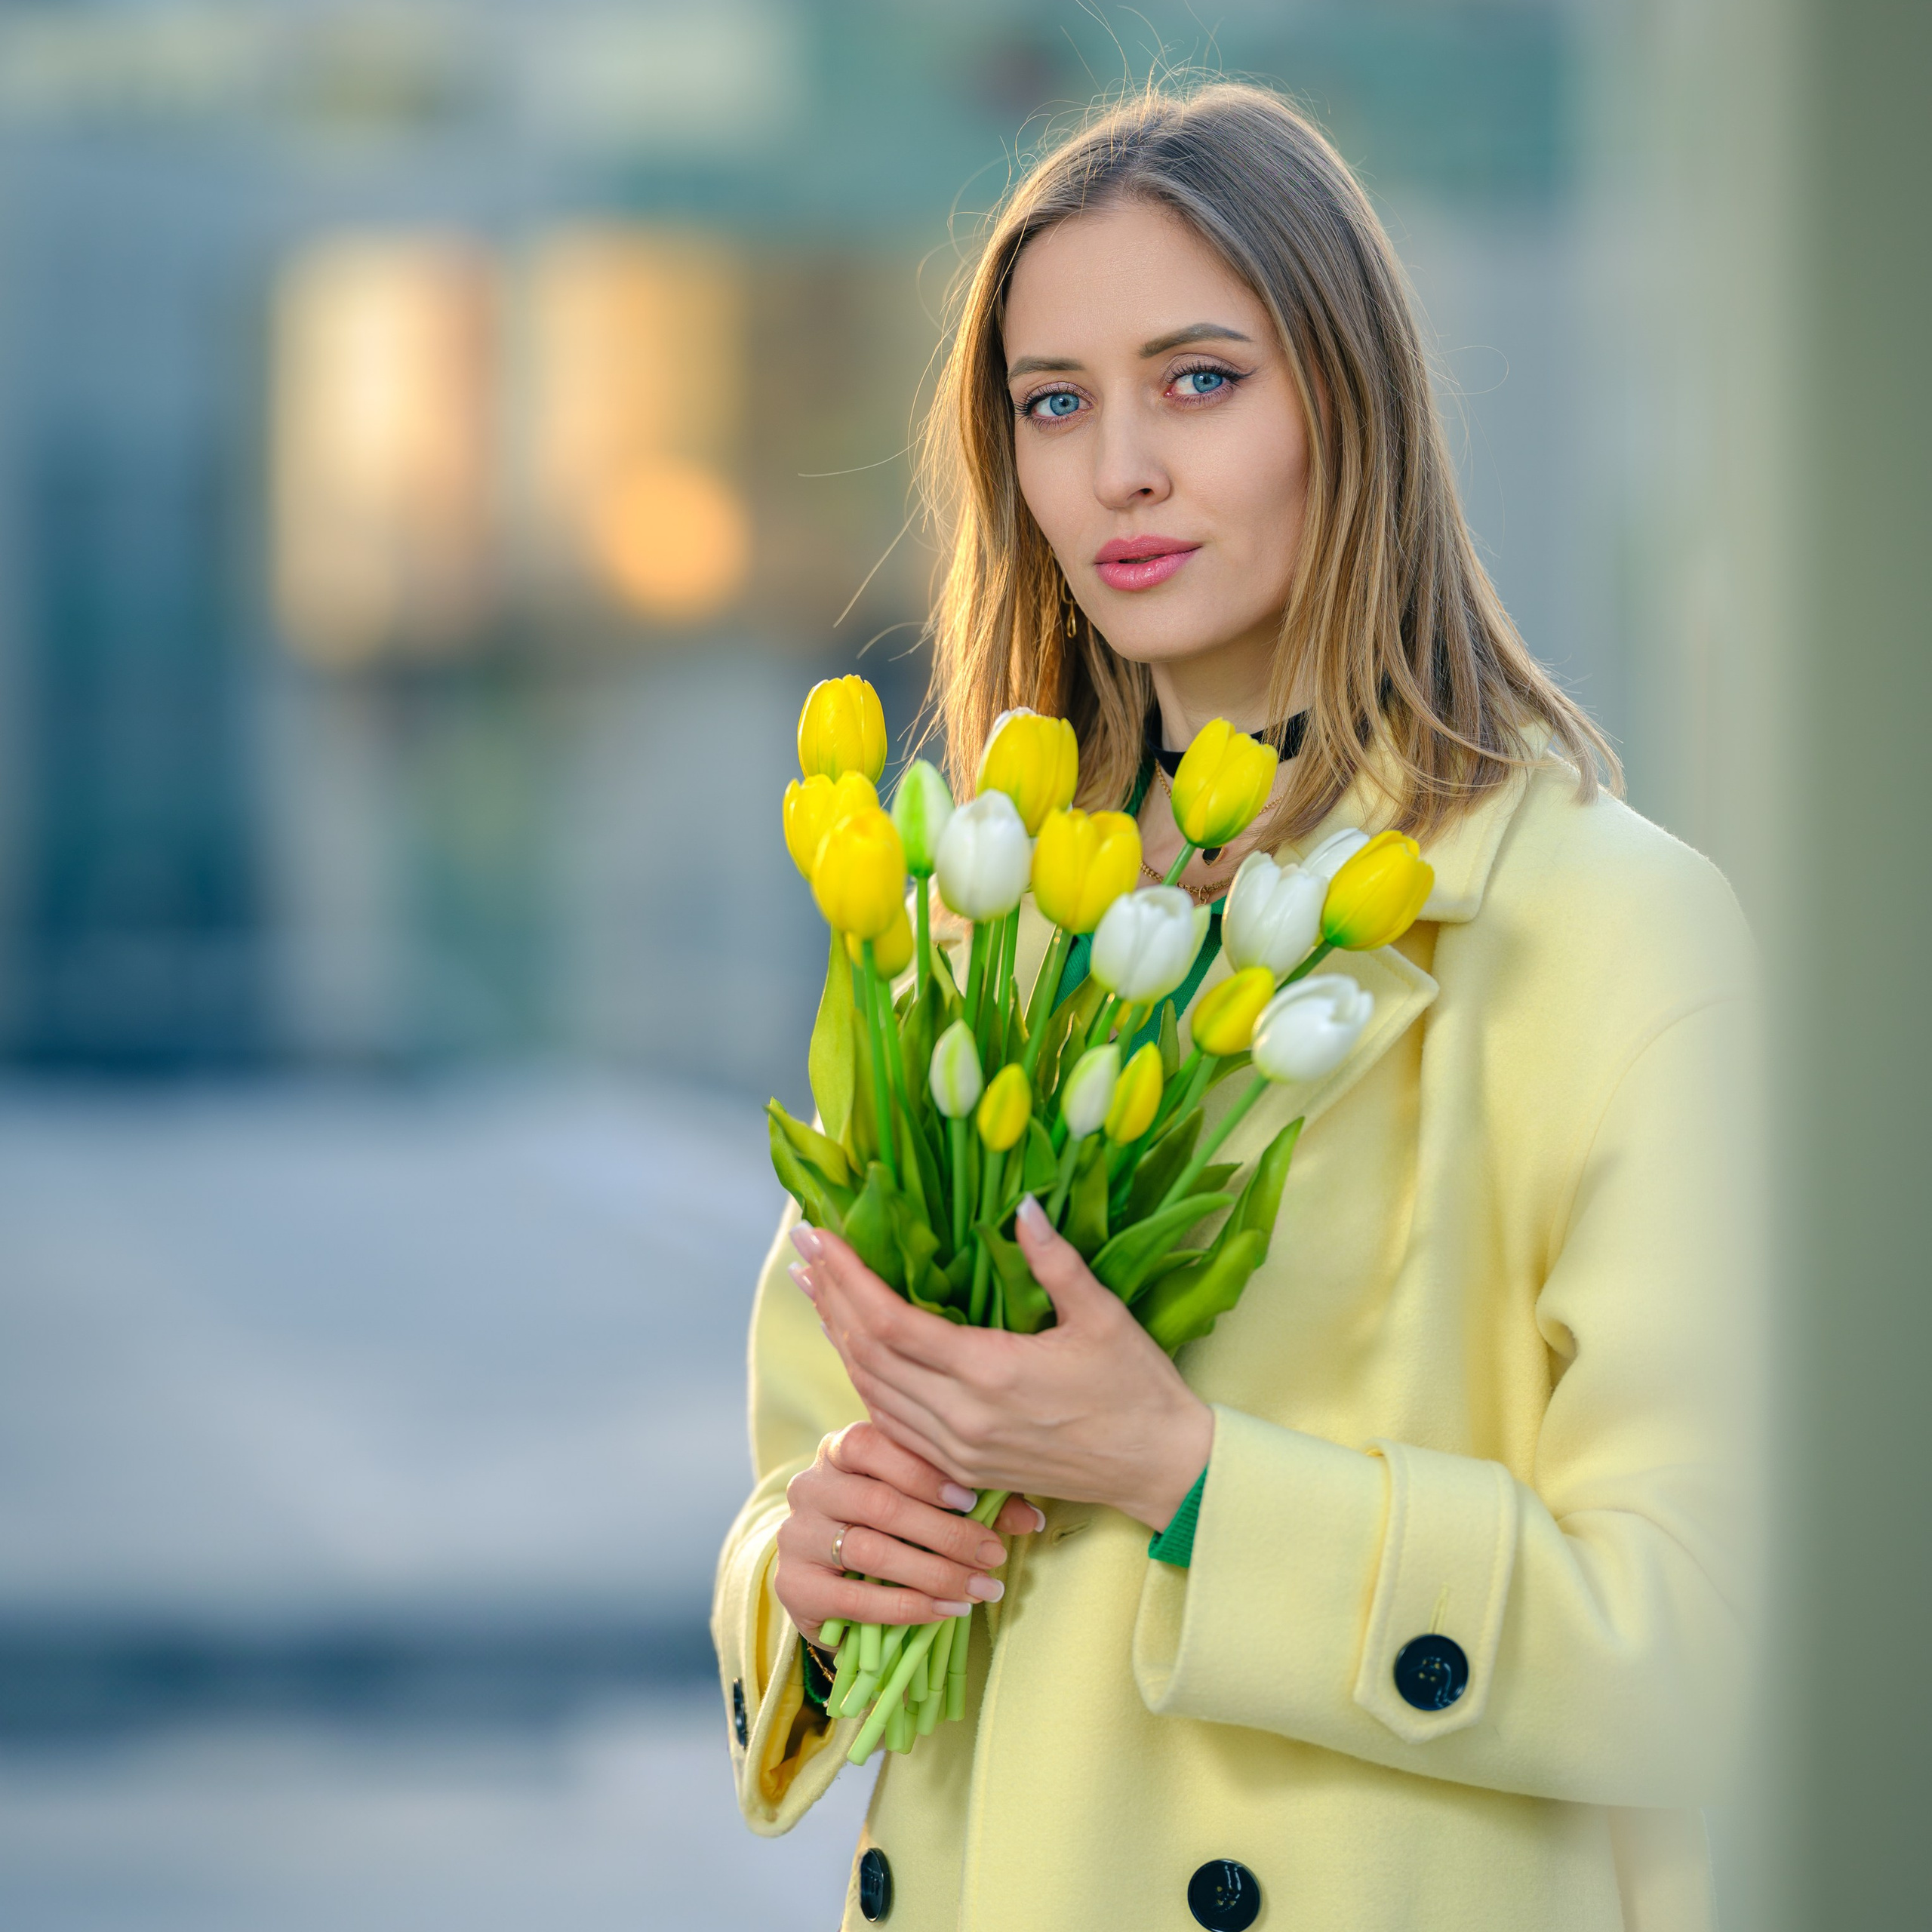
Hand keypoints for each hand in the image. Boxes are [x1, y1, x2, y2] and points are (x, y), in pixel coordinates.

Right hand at [774, 1421, 1045, 1644]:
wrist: (831, 1582)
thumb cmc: (890, 1530)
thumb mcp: (927, 1505)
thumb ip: (973, 1501)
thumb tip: (1030, 1519)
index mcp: (839, 1449)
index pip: (871, 1442)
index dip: (921, 1470)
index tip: (970, 1497)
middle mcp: (811, 1485)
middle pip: (878, 1502)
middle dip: (945, 1532)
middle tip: (992, 1555)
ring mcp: (797, 1535)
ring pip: (869, 1549)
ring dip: (934, 1573)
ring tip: (979, 1589)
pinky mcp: (794, 1585)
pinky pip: (854, 1598)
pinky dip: (907, 1607)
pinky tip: (945, 1612)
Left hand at [792, 1197, 1213, 1532]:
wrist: (1160, 1468)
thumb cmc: (1138, 1388)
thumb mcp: (1103, 1315)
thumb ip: (1055, 1261)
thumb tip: (1021, 1204)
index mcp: (990, 1373)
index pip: (891, 1321)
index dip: (847, 1277)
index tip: (819, 1236)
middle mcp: (961, 1417)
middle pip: (867, 1354)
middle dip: (829, 1299)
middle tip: (804, 1252)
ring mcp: (957, 1449)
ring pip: (872, 1390)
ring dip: (838, 1339)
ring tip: (816, 1291)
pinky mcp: (961, 1468)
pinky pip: (893, 1422)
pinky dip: (865, 1380)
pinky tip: (855, 1350)